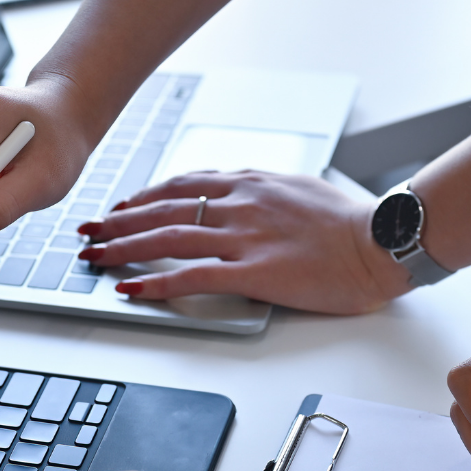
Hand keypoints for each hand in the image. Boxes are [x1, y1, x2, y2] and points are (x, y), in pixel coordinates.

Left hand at [76, 171, 408, 313]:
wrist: (380, 240)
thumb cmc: (350, 222)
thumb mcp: (301, 190)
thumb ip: (265, 194)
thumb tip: (245, 198)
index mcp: (251, 183)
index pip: (183, 184)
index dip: (145, 197)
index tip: (122, 207)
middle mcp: (239, 204)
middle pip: (163, 209)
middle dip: (119, 221)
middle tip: (90, 231)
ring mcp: (243, 237)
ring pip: (167, 238)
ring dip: (123, 247)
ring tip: (94, 256)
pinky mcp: (252, 272)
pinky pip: (191, 276)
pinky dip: (154, 281)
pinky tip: (130, 288)